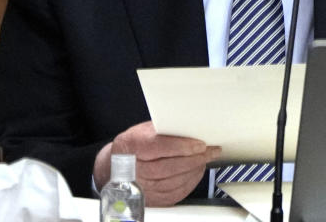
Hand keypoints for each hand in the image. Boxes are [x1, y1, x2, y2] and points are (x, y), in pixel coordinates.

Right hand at [93, 121, 220, 205]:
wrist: (116, 166)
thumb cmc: (133, 145)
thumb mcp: (143, 130)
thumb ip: (163, 130)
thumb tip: (190, 127)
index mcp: (131, 146)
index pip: (158, 147)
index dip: (181, 146)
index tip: (199, 144)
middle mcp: (134, 169)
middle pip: (167, 167)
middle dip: (193, 159)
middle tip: (209, 151)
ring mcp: (142, 187)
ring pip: (173, 182)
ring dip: (194, 170)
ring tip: (205, 159)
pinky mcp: (151, 199)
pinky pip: (174, 193)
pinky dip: (189, 182)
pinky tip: (196, 171)